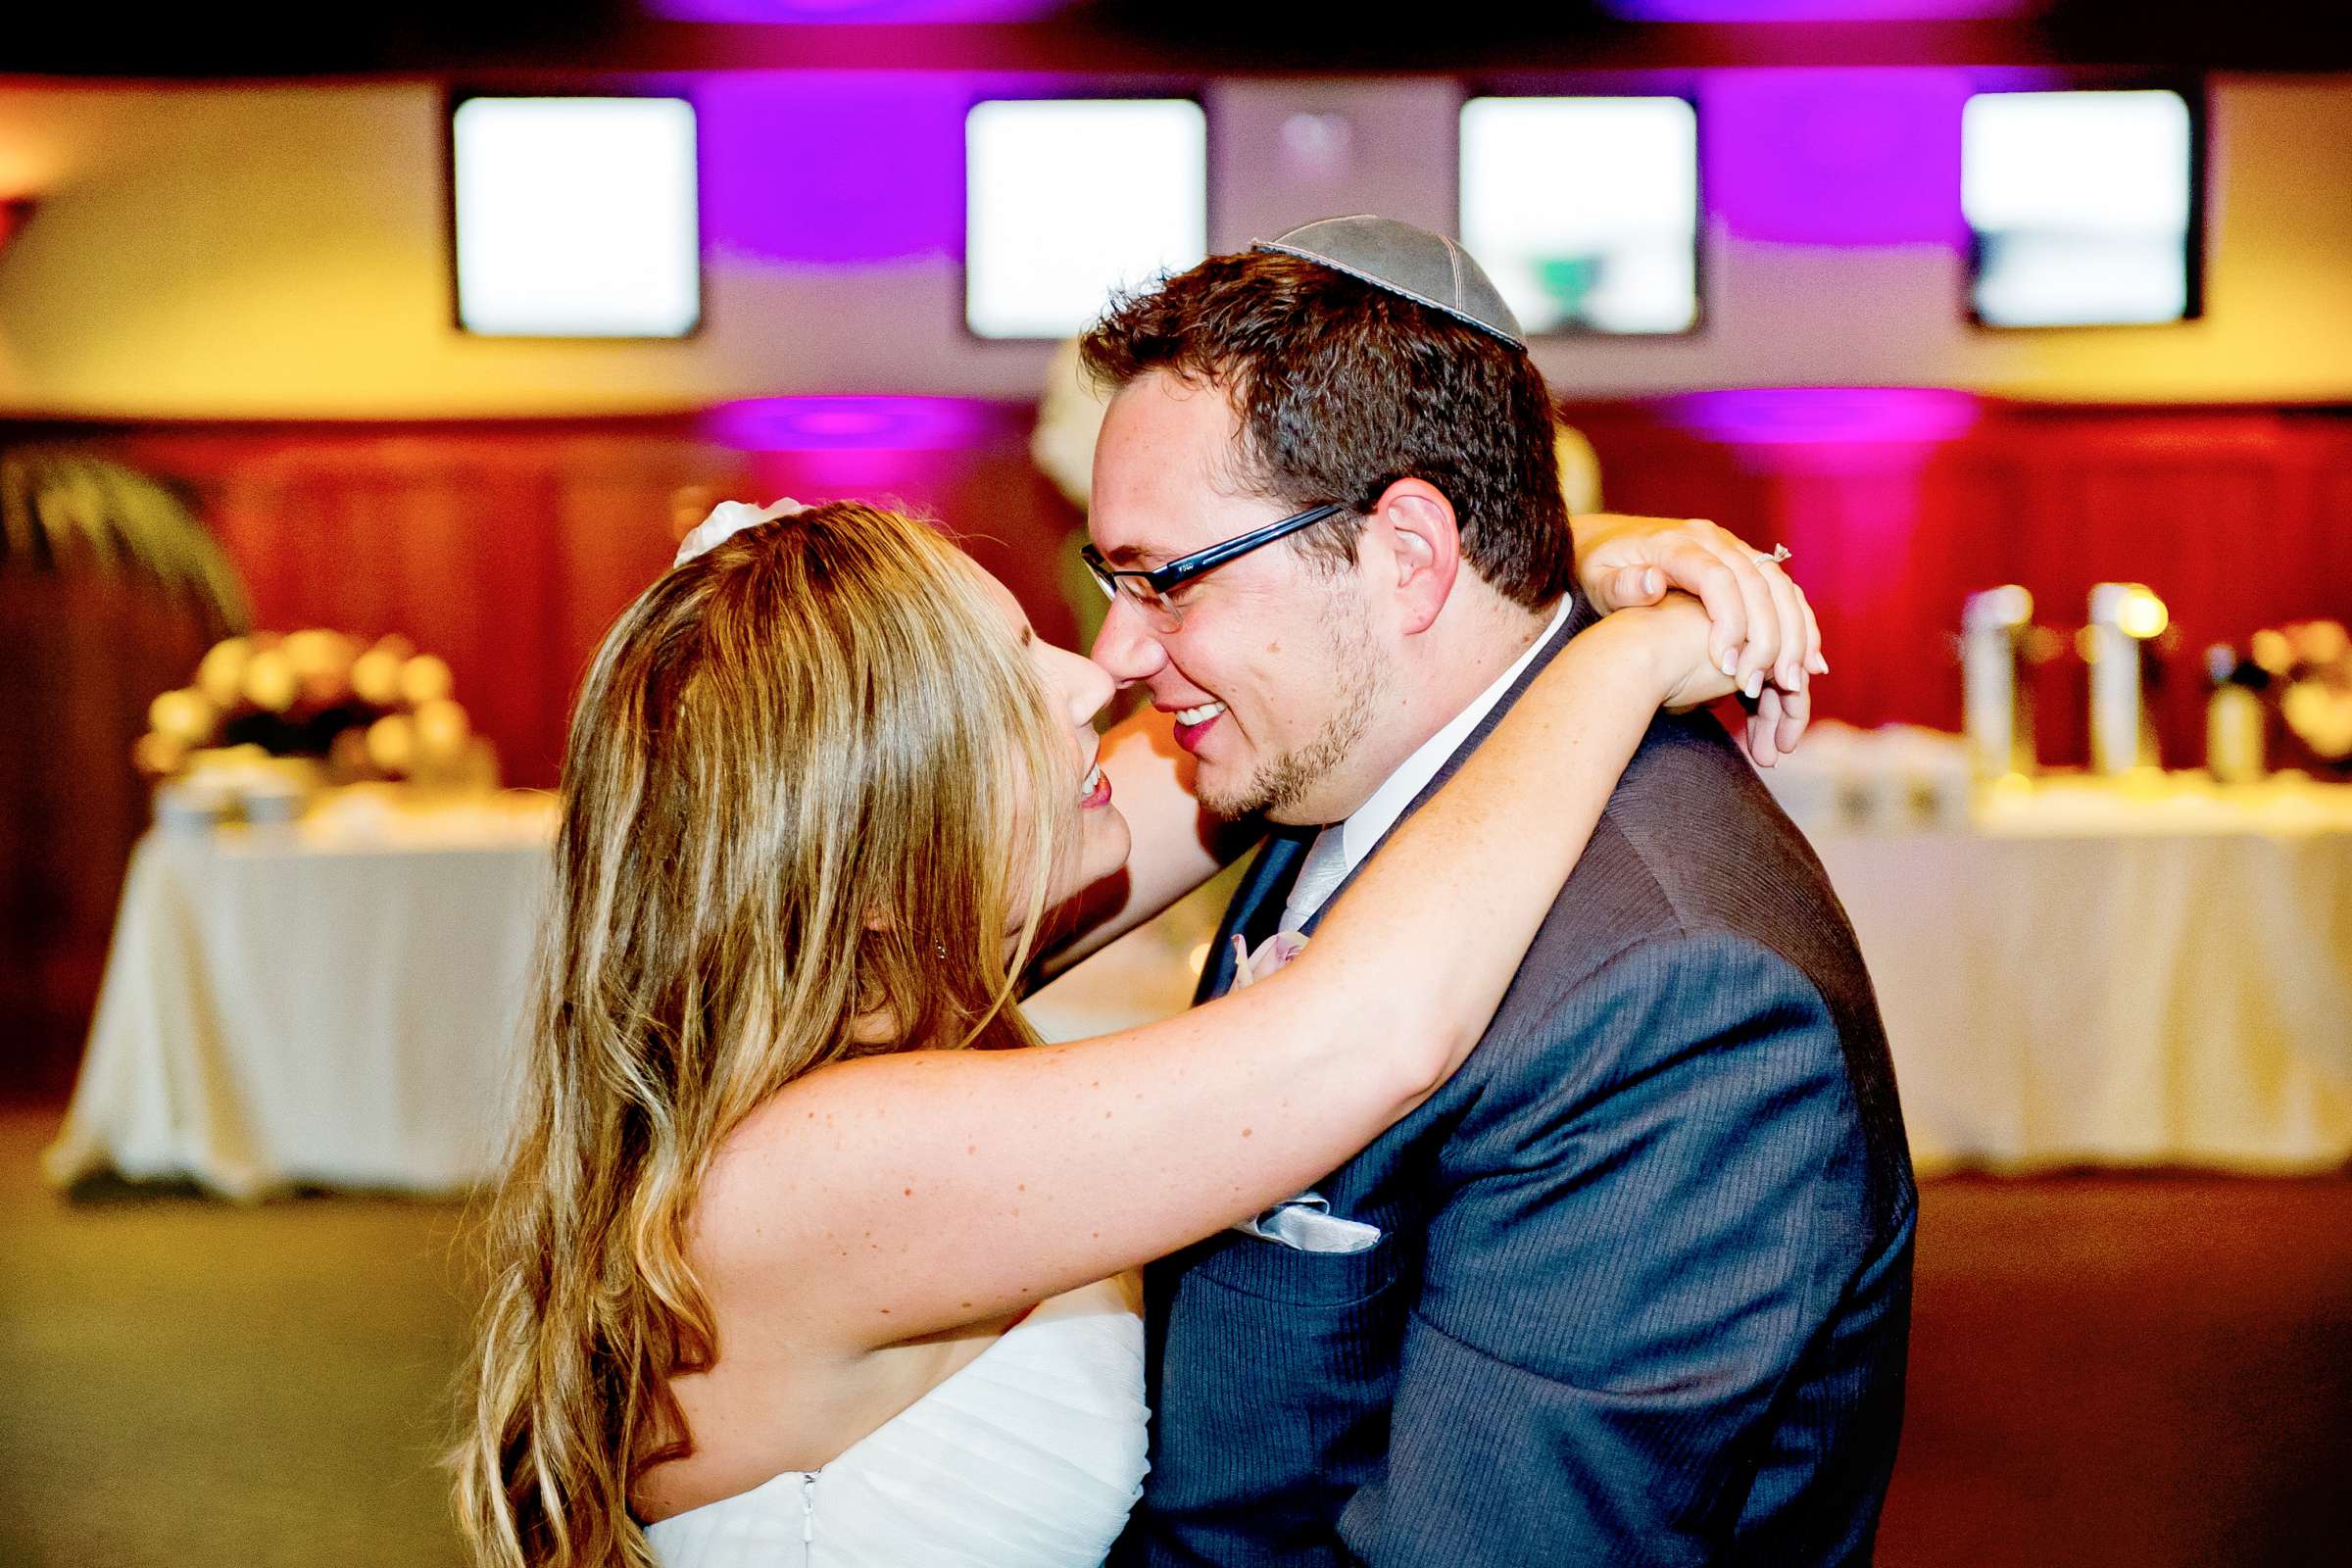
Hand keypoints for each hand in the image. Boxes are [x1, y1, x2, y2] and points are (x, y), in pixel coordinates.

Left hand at [1574, 514, 1824, 767]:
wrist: (1605, 541)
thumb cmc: (1597, 569)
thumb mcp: (1596, 578)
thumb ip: (1621, 585)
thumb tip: (1652, 584)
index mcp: (1675, 544)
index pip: (1717, 578)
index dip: (1730, 622)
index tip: (1727, 669)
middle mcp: (1711, 540)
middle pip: (1757, 583)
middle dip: (1769, 637)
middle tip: (1768, 685)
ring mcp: (1731, 548)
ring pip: (1779, 586)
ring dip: (1793, 633)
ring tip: (1793, 681)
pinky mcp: (1743, 562)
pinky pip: (1782, 590)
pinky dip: (1800, 624)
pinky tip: (1808, 662)